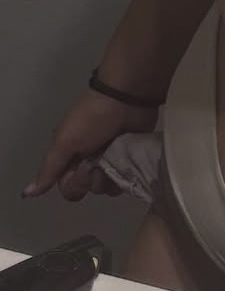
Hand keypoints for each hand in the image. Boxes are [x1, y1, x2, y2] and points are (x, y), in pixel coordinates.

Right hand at [23, 89, 157, 201]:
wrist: (127, 97)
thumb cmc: (92, 118)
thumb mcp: (65, 141)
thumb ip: (49, 169)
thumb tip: (28, 193)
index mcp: (70, 158)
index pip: (69, 188)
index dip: (75, 182)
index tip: (82, 165)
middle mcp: (89, 162)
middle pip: (89, 190)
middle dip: (94, 179)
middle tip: (100, 159)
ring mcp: (111, 160)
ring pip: (108, 187)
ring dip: (111, 176)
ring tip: (115, 156)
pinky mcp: (130, 158)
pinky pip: (127, 180)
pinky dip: (126, 173)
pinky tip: (128, 160)